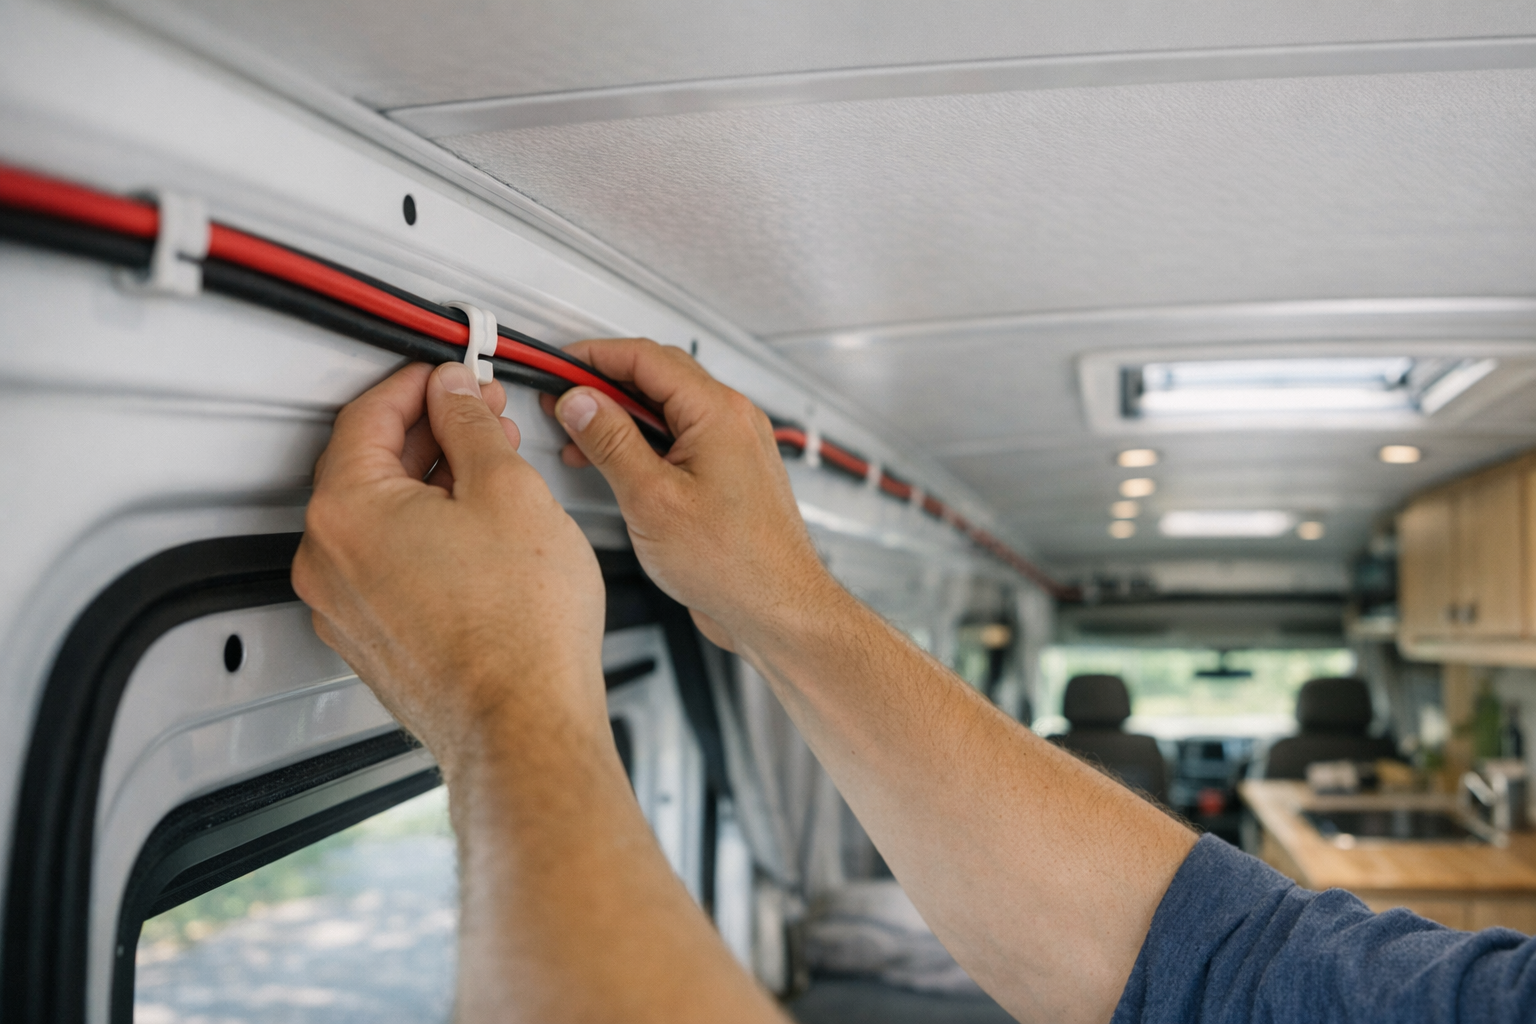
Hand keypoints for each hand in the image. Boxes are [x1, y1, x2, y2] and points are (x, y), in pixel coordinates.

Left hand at [293, 362, 609, 775]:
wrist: (524, 727)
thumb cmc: (519, 631)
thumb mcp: (508, 491)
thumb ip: (471, 426)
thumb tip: (456, 395)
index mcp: (347, 511)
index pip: (369, 414)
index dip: (420, 383)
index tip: (454, 378)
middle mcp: (328, 561)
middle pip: (368, 465)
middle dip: (431, 434)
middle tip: (482, 421)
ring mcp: (344, 608)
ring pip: (379, 520)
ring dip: (431, 488)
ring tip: (494, 481)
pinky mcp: (372, 643)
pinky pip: (388, 568)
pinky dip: (425, 540)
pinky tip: (479, 540)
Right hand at [540, 338, 835, 650]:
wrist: (777, 610)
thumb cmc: (734, 565)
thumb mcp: (652, 499)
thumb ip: (611, 443)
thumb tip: (581, 404)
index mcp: (718, 413)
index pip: (645, 358)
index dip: (593, 358)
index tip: (557, 368)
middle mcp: (733, 422)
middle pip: (657, 377)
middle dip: (603, 385)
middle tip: (562, 399)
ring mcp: (734, 448)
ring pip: (668, 411)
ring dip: (621, 418)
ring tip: (579, 438)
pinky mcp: (729, 476)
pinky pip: (681, 441)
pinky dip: (643, 445)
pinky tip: (616, 466)